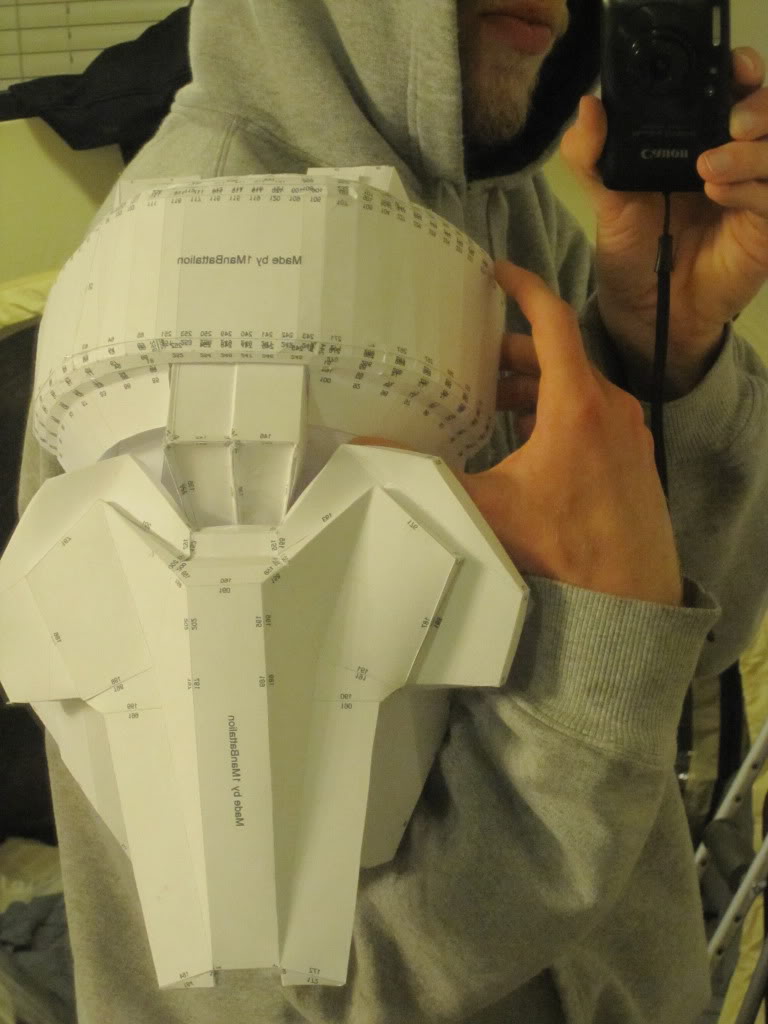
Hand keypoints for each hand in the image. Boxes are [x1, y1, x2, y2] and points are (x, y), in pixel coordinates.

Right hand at [355, 261, 683, 605]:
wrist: (630, 595)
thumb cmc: (564, 546)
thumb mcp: (487, 507)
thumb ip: (426, 476)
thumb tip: (366, 454)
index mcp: (576, 403)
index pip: (552, 321)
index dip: (524, 288)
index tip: (498, 274)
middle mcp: (610, 407)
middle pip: (559, 357)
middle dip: (515, 354)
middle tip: (477, 361)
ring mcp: (628, 433)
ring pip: (579, 388)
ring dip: (537, 387)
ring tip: (497, 404)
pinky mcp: (636, 457)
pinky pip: (595, 416)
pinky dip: (561, 413)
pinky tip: (532, 442)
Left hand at [561, 47, 767, 398]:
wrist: (645, 309)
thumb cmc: (631, 249)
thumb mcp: (604, 199)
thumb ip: (589, 154)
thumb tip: (588, 107)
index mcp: (701, 138)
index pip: (735, 90)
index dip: (740, 73)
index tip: (731, 70)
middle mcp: (736, 158)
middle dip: (758, 106)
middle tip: (731, 122)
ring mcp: (755, 192)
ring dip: (751, 151)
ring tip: (707, 168)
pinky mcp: (765, 228)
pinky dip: (752, 190)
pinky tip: (719, 194)